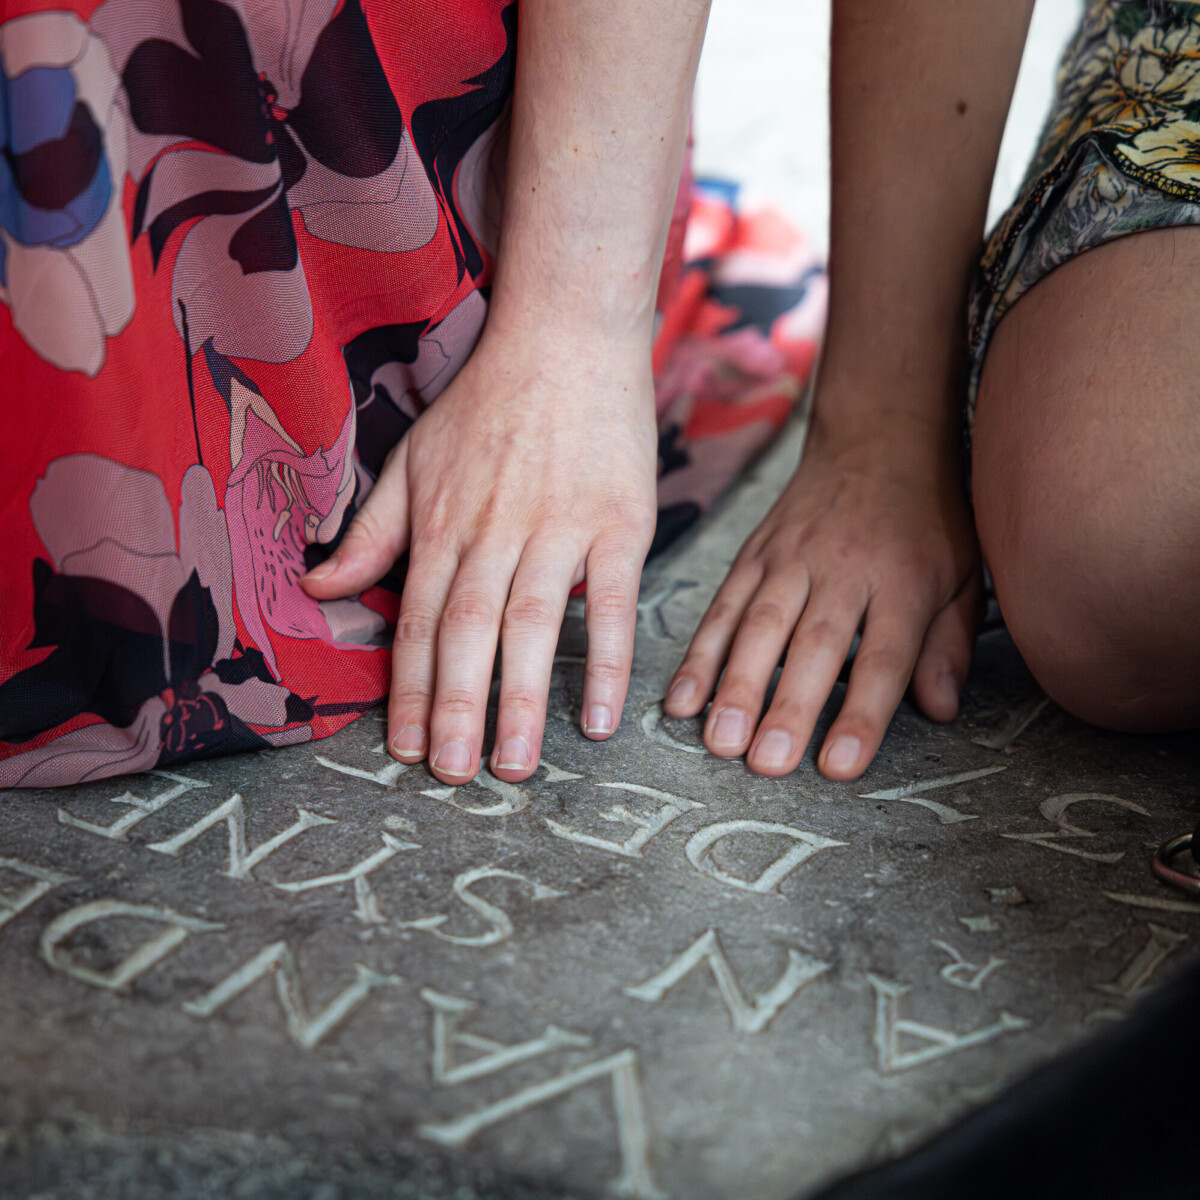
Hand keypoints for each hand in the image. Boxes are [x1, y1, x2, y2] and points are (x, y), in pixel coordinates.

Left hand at [302, 329, 657, 784]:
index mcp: (440, 524)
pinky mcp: (617, 522)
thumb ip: (370, 530)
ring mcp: (557, 528)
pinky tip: (600, 716)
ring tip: (517, 766)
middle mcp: (491, 533)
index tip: (403, 748)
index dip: (405, 690)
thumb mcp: (412, 459)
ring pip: (530, 626)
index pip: (414, 621)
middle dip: (456, 710)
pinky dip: (604, 660)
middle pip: (466, 634)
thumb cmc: (486, 402)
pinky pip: (609, 602)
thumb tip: (318, 587)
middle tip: (455, 776)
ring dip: (521, 699)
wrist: (566, 337)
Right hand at [663, 417, 981, 779]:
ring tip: (719, 740)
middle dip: (786, 706)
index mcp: (902, 581)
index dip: (861, 713)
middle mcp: (843, 569)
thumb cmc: (926, 516)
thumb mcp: (963, 573)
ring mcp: (790, 559)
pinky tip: (684, 699)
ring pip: (758, 627)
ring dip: (736, 686)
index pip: (883, 657)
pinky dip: (701, 655)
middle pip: (813, 645)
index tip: (839, 765)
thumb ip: (948, 643)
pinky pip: (722, 607)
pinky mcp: (754, 555)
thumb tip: (939, 710)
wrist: (877, 436)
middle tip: (766, 762)